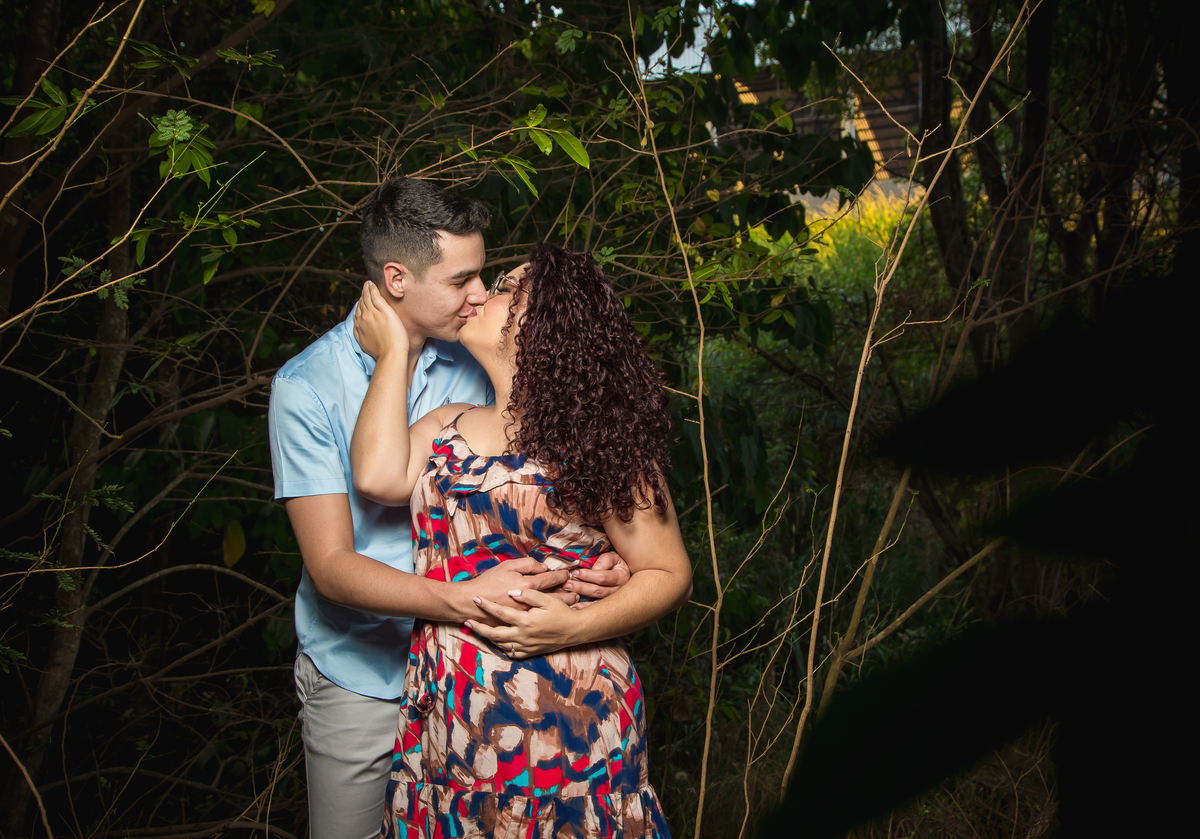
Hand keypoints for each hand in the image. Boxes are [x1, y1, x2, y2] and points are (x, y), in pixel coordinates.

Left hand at [353, 281, 407, 360]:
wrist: (391, 355)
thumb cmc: (396, 335)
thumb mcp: (390, 313)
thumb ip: (379, 300)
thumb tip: (370, 287)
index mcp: (371, 311)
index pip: (367, 296)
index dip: (367, 288)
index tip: (368, 282)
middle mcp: (363, 318)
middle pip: (361, 303)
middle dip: (363, 294)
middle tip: (365, 288)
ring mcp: (361, 329)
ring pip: (358, 313)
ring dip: (359, 304)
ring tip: (361, 299)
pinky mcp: (361, 338)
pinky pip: (355, 324)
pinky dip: (355, 317)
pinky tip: (356, 316)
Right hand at [463, 558, 569, 623]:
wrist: (469, 602)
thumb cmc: (488, 582)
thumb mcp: (507, 566)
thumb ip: (526, 564)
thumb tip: (542, 567)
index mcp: (526, 586)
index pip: (550, 580)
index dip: (561, 576)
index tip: (569, 575)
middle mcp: (528, 603)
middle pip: (554, 598)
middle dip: (568, 595)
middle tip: (577, 593)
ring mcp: (523, 617)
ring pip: (550, 613)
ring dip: (561, 609)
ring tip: (572, 607)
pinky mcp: (517, 627)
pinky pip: (540, 624)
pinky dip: (548, 622)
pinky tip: (555, 620)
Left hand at [465, 588, 580, 657]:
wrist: (574, 631)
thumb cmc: (562, 613)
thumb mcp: (547, 600)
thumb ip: (529, 595)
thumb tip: (512, 592)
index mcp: (525, 621)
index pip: (501, 612)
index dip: (487, 606)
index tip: (476, 599)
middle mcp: (523, 635)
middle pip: (494, 633)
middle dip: (478, 627)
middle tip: (467, 621)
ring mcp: (526, 646)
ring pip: (500, 645)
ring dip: (488, 638)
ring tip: (478, 630)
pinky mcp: (530, 652)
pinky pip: (512, 653)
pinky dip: (502, 648)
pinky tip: (498, 643)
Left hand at [563, 551, 630, 608]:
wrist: (622, 573)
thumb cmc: (615, 563)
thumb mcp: (613, 557)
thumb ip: (605, 560)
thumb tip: (596, 568)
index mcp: (621, 576)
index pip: (603, 577)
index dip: (588, 575)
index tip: (575, 572)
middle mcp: (618, 590)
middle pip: (598, 590)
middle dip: (581, 587)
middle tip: (567, 584)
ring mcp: (613, 600)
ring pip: (596, 601)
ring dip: (581, 597)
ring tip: (568, 594)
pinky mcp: (607, 605)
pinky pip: (595, 608)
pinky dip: (584, 608)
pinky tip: (574, 607)